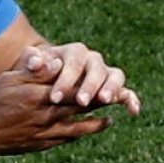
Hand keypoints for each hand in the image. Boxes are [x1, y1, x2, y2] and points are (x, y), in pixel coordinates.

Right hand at [0, 47, 116, 159]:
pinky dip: (90, 129)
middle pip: (82, 103)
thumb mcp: (7, 80)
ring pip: (83, 121)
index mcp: (37, 95)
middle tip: (123, 90)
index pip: (72, 85)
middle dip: (104, 96)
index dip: (91, 80)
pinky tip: (101, 124)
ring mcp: (47, 130)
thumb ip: (33, 72)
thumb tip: (56, 62)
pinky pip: (74, 135)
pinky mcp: (46, 142)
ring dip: (101, 114)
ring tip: (116, 107)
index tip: (107, 73)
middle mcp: (47, 114)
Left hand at [21, 42, 140, 115]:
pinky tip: (133, 111)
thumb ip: (31, 60)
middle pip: (96, 68)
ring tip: (103, 101)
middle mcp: (92, 59)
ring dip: (111, 88)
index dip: (65, 79)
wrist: (48, 75)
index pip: (73, 61)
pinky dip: (131, 99)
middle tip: (80, 101)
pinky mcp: (113, 86)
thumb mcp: (30, 64)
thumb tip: (35, 62)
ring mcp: (105, 72)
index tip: (55, 97)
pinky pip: (126, 91)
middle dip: (89, 85)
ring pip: (115, 76)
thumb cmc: (38, 70)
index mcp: (73, 51)